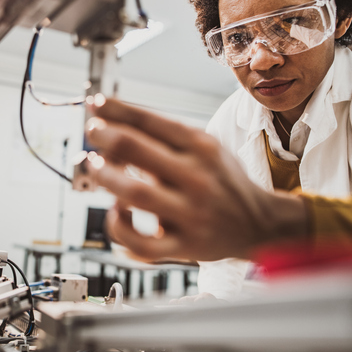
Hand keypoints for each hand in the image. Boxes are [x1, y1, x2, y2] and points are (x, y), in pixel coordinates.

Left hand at [86, 98, 306, 261]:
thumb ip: (166, 137)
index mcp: (201, 147)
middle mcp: (196, 177)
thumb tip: (114, 122)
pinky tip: (116, 213)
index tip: (95, 104)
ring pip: (134, 193)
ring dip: (106, 176)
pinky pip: (142, 243)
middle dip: (105, 136)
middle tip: (92, 131)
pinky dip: (120, 228)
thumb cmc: (222, 181)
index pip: (150, 120)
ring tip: (94, 165)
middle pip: (136, 149)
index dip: (116, 110)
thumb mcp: (206, 147)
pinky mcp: (185, 247)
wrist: (259, 224)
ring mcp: (190, 213)